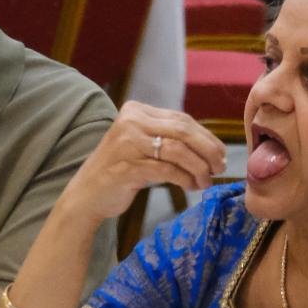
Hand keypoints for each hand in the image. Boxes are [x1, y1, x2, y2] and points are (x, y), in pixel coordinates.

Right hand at [61, 101, 225, 224]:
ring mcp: (127, 144)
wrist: (86, 195)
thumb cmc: (121, 171)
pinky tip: (191, 186)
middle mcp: (131, 122)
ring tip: (206, 180)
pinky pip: (166, 170)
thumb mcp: (144, 145)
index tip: (221, 153)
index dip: (206, 136)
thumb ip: (169, 138)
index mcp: (137, 111)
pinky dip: (184, 178)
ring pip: (177, 150)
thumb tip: (213, 148)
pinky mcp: (126, 167)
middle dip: (207, 149)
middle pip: (183, 131)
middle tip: (220, 166)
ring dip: (198, 167)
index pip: (182, 119)